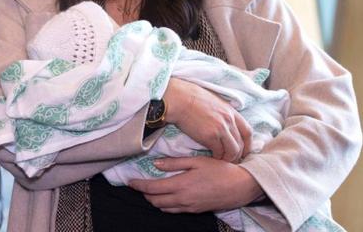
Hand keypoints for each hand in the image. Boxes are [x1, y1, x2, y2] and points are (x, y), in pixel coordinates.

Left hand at [129, 156, 263, 212]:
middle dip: (144, 194)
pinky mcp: (196, 211)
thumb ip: (175, 163)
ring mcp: (190, 207)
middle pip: (155, 201)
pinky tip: (167, 196)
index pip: (152, 189)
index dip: (138, 186)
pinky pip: (175, 210)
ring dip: (154, 200)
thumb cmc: (220, 169)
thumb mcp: (197, 161)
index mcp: (181, 185)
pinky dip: (166, 204)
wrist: (242, 186)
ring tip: (150, 190)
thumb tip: (156, 164)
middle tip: (138, 185)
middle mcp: (183, 199)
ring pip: (164, 208)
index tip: (129, 182)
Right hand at [163, 78, 251, 161]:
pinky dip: (216, 157)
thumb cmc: (190, 97)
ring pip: (232, 151)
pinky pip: (218, 152)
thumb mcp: (212, 100)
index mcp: (230, 111)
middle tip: (231, 160)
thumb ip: (222, 111)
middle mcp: (229, 120)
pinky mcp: (210, 136)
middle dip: (238, 155)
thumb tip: (222, 118)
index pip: (247, 132)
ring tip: (221, 160)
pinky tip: (211, 157)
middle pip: (241, 143)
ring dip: (227, 158)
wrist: (178, 99)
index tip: (243, 151)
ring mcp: (221, 129)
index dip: (247, 144)